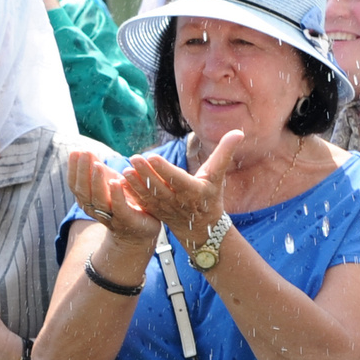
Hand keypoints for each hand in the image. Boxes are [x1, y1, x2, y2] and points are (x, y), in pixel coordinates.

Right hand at [67, 148, 160, 246]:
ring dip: (97, 182)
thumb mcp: (108, 181)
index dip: (74, 169)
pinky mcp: (127, 220)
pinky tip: (115, 182)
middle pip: (84, 192)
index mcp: (87, 200)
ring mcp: (110, 216)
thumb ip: (96, 169)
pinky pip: (119, 207)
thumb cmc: (122, 201)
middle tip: (85, 153)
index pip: (75, 185)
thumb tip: (81, 150)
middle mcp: (95, 209)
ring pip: (99, 200)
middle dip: (83, 171)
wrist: (139, 229)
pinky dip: (116, 195)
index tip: (75, 152)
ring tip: (98, 165)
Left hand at [121, 131, 239, 251]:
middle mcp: (178, 201)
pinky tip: (121, 180)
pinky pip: (142, 202)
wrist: (202, 227)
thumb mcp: (218, 175)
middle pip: (160, 186)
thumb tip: (238, 132)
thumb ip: (225, 153)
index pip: (177, 179)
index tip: (152, 157)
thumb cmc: (210, 196)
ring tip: (125, 169)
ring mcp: (165, 208)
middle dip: (146, 174)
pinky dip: (131, 193)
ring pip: (148, 195)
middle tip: (133, 158)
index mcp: (194, 191)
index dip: (164, 169)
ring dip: (135, 183)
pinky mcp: (156, 211)